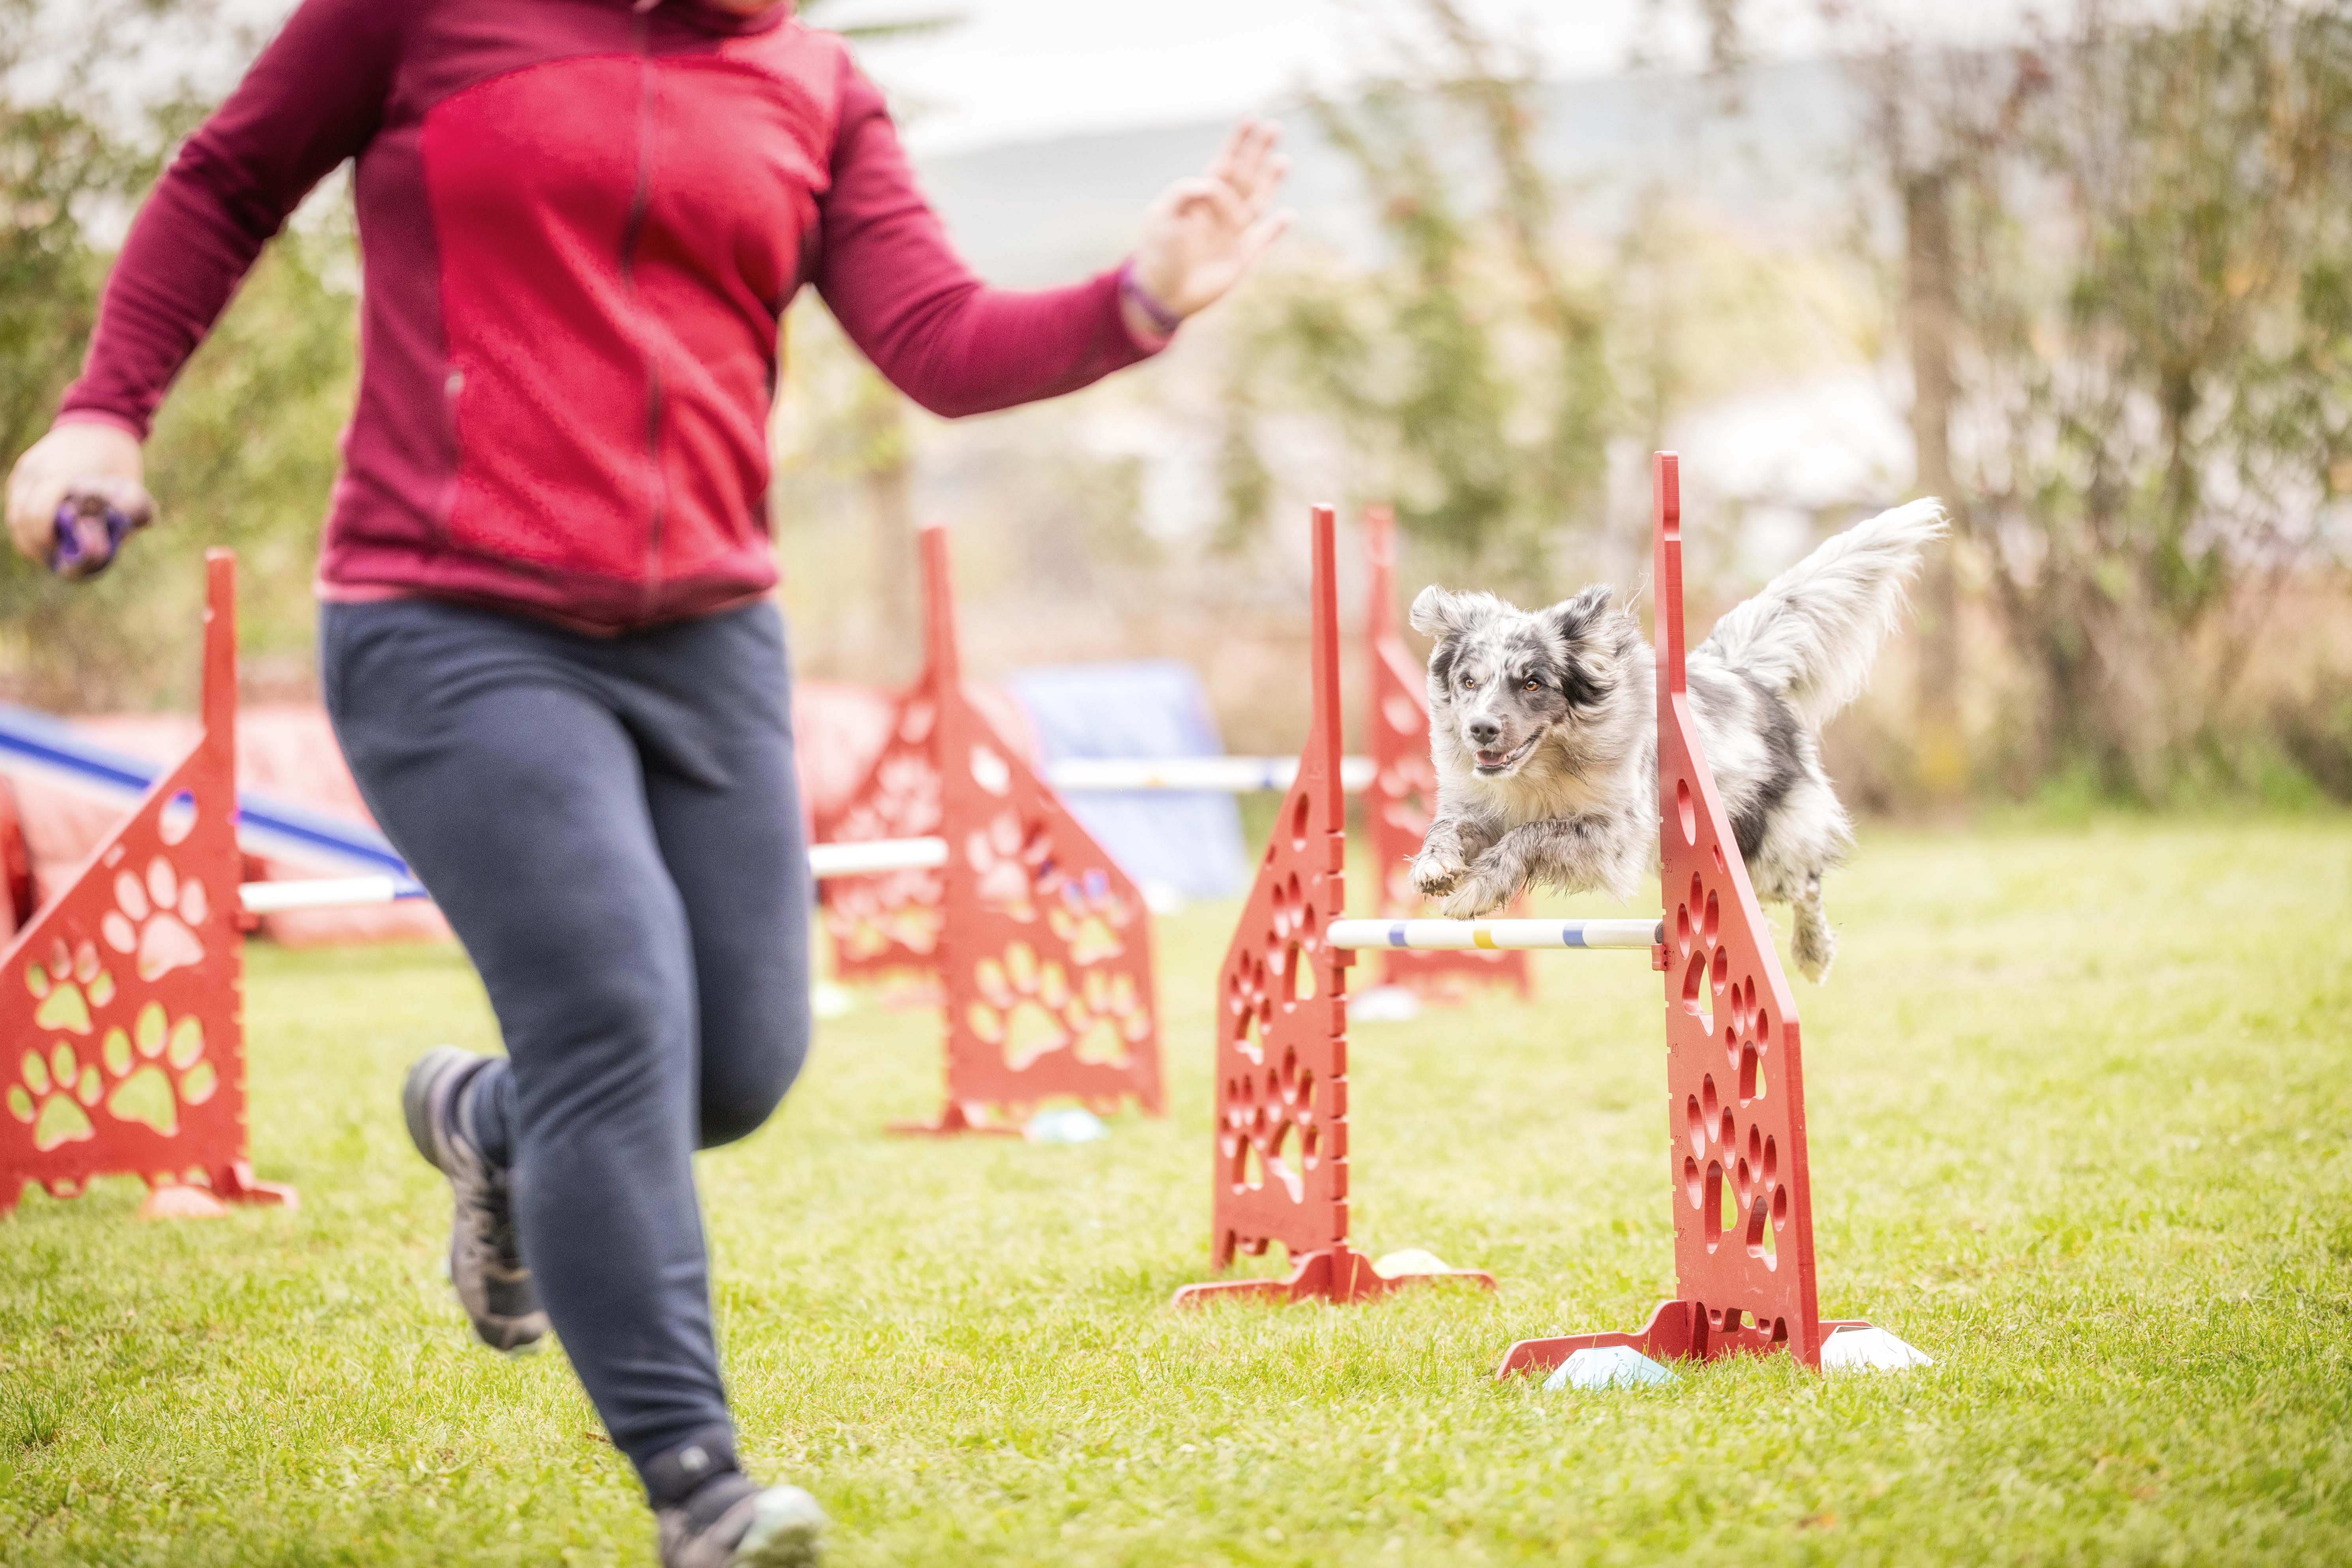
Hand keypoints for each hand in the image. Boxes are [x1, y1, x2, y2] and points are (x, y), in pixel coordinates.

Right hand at [6, 421, 150, 567]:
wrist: (101, 421)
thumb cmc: (119, 459)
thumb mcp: (131, 489)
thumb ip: (121, 520)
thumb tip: (103, 552)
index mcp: (62, 475)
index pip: (40, 515)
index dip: (46, 541)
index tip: (60, 556)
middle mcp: (38, 471)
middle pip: (21, 518)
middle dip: (35, 545)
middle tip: (52, 561)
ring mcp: (27, 468)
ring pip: (14, 512)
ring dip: (26, 535)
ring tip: (46, 551)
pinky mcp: (23, 468)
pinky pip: (15, 500)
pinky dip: (24, 520)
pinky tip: (40, 531)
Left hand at [1125, 116, 1292, 335]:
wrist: (1161, 293)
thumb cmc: (1156, 254)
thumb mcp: (1159, 218)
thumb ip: (1181, 195)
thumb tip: (1209, 183)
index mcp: (1200, 199)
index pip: (1223, 163)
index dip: (1237, 142)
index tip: (1251, 118)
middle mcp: (1221, 212)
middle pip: (1245, 176)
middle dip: (1259, 152)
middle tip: (1274, 127)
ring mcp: (1233, 235)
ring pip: (1257, 202)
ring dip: (1271, 182)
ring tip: (1283, 161)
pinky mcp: (1241, 260)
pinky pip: (1263, 241)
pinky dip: (1276, 230)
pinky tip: (1288, 216)